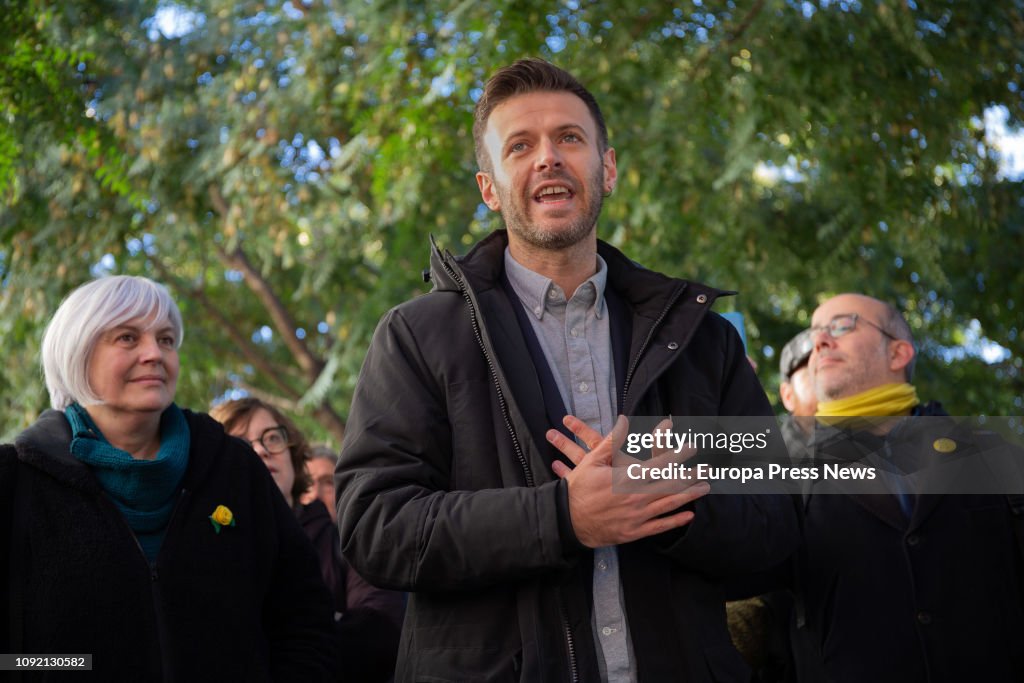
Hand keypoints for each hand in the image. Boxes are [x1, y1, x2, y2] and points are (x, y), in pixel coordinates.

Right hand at [547, 415, 709, 547]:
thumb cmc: (578, 488)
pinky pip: (659, 526)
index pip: (658, 464)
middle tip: (708, 469)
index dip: (678, 455)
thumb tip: (624, 420)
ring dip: (689, 496)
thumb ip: (611, 441)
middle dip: (691, 476)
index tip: (691, 447)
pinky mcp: (634, 532)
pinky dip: (676, 521)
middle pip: (670, 485)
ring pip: (668, 504)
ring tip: (705, 488)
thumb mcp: (592, 461)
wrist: (567, 520)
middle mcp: (635, 498)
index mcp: (625, 479)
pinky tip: (689, 515)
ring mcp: (636, 517)